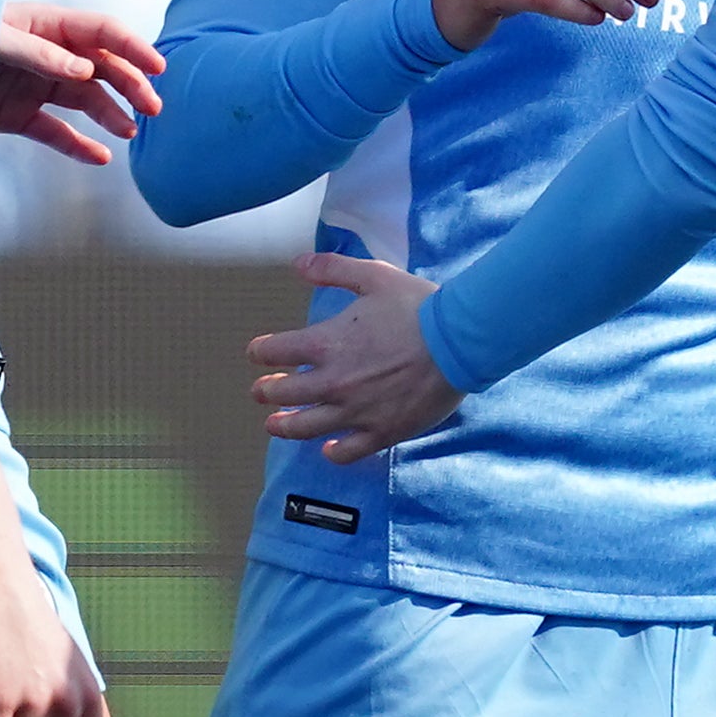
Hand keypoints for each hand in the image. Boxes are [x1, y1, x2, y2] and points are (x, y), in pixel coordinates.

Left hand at [0, 3, 165, 165]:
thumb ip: (40, 55)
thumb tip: (84, 72)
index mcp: (47, 25)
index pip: (101, 32)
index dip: (132, 47)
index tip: (158, 68)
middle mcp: (48, 55)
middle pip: (102, 68)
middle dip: (130, 85)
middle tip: (152, 108)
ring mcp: (34, 86)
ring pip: (85, 101)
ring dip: (110, 115)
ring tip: (128, 133)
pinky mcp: (18, 116)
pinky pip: (56, 132)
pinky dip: (78, 145)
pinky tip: (99, 158)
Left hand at [245, 253, 460, 461]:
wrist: (459, 342)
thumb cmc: (417, 307)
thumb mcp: (374, 276)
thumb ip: (333, 270)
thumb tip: (297, 264)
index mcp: (327, 344)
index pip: (276, 351)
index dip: (261, 351)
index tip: (257, 353)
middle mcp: (333, 382)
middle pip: (284, 394)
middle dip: (266, 392)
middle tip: (260, 392)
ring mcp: (356, 412)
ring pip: (306, 427)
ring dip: (284, 426)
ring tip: (274, 425)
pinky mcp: (381, 432)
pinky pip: (348, 452)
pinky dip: (333, 452)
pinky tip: (328, 449)